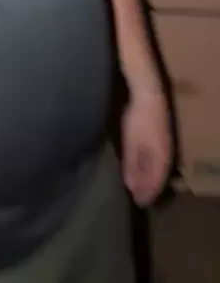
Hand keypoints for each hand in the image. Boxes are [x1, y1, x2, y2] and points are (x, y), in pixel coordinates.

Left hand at [121, 87, 172, 206]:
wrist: (148, 95)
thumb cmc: (139, 120)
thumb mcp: (132, 144)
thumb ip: (132, 165)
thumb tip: (132, 186)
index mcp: (161, 159)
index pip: (155, 183)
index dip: (147, 193)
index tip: (139, 203)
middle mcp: (166, 154)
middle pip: (158, 177)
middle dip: (148, 188)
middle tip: (138, 197)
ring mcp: (164, 144)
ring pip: (158, 168)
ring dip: (149, 178)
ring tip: (139, 185)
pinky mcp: (161, 137)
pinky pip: (157, 159)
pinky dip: (149, 167)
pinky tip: (142, 166)